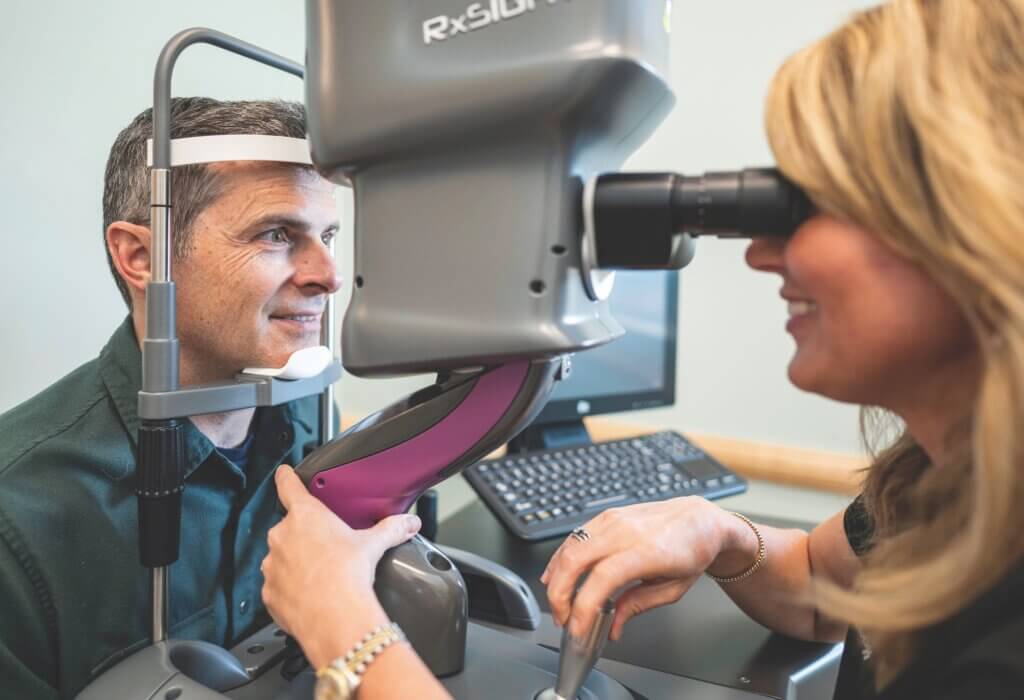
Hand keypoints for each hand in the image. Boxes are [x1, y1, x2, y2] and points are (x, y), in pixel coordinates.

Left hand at [261, 465, 420, 667]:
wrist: (334, 618)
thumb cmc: (347, 575)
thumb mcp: (373, 544)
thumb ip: (391, 528)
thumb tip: (409, 523)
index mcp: (305, 515)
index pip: (288, 485)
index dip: (286, 477)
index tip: (284, 473)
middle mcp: (282, 536)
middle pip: (290, 527)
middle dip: (304, 536)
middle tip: (327, 549)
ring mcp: (272, 565)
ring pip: (282, 557)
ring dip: (296, 563)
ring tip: (321, 575)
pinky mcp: (269, 592)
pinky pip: (278, 586)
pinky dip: (291, 589)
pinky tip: (311, 595)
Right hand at [540, 496, 745, 641]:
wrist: (698, 519)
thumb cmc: (692, 550)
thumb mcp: (673, 589)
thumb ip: (637, 606)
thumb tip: (612, 626)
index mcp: (648, 551)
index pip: (603, 578)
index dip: (583, 607)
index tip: (577, 628)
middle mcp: (626, 531)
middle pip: (575, 561)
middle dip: (559, 595)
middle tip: (563, 619)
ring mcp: (613, 519)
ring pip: (569, 547)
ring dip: (556, 578)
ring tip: (560, 603)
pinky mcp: (606, 516)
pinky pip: (574, 536)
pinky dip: (561, 558)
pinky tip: (557, 575)